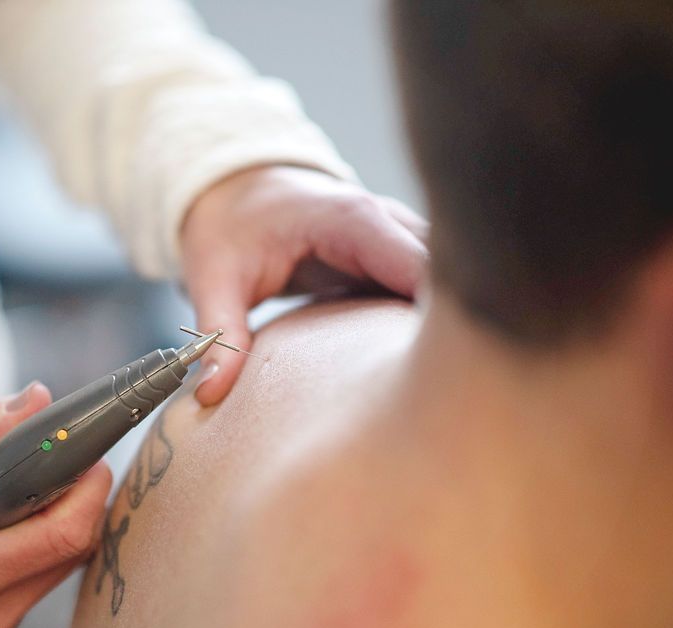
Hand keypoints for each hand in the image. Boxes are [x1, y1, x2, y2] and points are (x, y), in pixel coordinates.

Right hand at [0, 382, 111, 627]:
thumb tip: (38, 402)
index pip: (62, 536)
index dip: (88, 489)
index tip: (87, 451)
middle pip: (74, 550)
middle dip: (80, 496)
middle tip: (60, 453)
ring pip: (65, 562)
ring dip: (65, 514)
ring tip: (33, 476)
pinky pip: (45, 572)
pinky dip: (47, 534)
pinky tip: (21, 505)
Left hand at [181, 165, 428, 405]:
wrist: (233, 186)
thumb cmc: (227, 225)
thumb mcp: (213, 276)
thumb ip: (222, 333)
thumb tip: (213, 394)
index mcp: (353, 221)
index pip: (424, 269)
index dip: (440, 322)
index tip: (443, 378)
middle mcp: (389, 222)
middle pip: (451, 276)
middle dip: (459, 330)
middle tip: (450, 395)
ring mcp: (398, 238)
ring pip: (450, 282)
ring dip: (449, 329)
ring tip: (445, 389)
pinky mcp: (394, 260)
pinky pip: (430, 290)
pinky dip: (430, 325)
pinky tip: (421, 369)